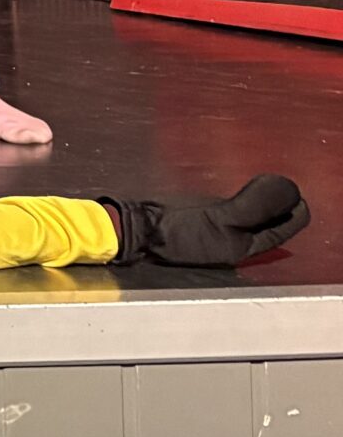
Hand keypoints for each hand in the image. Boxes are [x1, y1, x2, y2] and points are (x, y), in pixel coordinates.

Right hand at [110, 175, 307, 265]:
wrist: (135, 229)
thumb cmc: (175, 229)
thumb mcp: (220, 217)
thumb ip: (255, 205)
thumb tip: (287, 190)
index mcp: (240, 248)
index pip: (279, 233)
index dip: (293, 214)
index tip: (300, 196)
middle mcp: (231, 245)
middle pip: (266, 227)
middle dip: (279, 209)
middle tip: (287, 189)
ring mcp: (214, 236)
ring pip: (249, 221)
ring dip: (261, 205)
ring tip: (267, 187)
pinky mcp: (198, 225)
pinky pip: (230, 214)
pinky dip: (241, 202)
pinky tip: (235, 192)